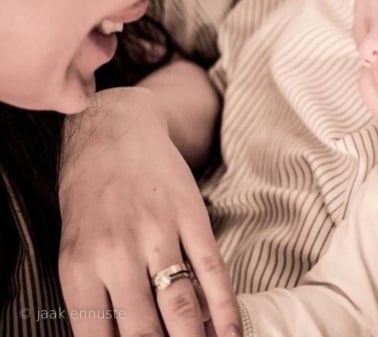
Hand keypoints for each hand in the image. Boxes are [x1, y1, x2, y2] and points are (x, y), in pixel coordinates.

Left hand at [58, 86, 240, 336]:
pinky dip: (225, 309)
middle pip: (145, 331)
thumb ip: (98, 296)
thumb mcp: (76, 246)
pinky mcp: (191, 217)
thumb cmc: (90, 193)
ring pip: (182, 307)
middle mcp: (116, 254)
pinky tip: (232, 332)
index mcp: (78, 268)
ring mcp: (158, 234)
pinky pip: (213, 271)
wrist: (115, 130)